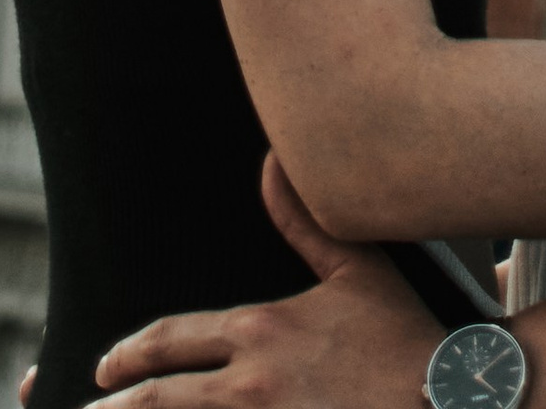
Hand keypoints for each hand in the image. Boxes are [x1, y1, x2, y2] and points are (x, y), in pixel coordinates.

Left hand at [85, 158, 439, 408]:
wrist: (454, 398)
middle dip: (117, 406)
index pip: (170, 341)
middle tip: (91, 408)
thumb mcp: (356, 270)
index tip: (106, 367)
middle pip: (158, 401)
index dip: (129, 356)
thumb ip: (304, 219)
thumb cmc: (407, 336)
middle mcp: (251, 384)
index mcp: (260, 330)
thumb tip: (270, 162)